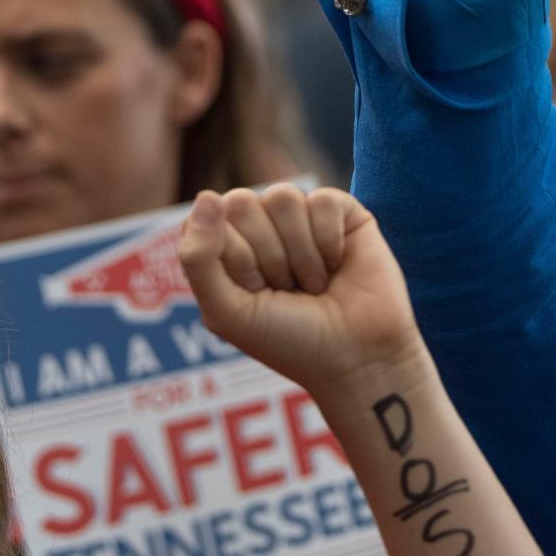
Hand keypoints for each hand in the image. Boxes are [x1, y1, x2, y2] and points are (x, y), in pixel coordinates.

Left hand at [178, 185, 426, 405]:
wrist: (356, 359)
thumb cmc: (288, 340)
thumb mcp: (227, 311)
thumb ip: (198, 258)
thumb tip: (207, 195)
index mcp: (228, 247)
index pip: (209, 218)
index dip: (233, 258)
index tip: (254, 293)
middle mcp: (262, 226)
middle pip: (242, 201)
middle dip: (265, 255)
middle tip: (286, 289)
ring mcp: (302, 217)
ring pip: (283, 197)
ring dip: (300, 253)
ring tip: (314, 283)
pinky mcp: (342, 212)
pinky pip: (322, 199)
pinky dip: (329, 241)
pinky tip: (337, 265)